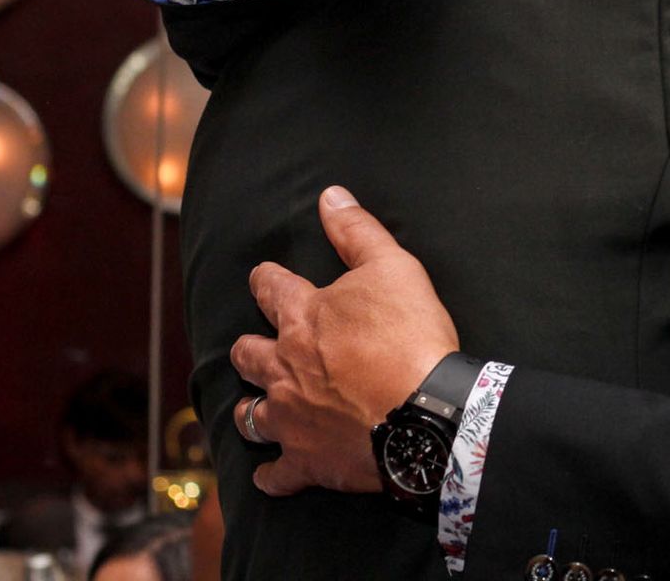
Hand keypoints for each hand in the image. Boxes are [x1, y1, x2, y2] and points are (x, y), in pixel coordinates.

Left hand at [229, 186, 458, 495]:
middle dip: (249, 348)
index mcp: (304, 317)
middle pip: (247, 354)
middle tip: (255, 346)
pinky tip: (272, 473)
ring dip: (251, 409)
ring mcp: (290, 417)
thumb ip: (358, 231)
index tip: (265, 278)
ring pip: (249, 414)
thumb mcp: (394, 268)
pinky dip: (272, 474)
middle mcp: (284, 366)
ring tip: (255, 408)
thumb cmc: (411, 337)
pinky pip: (275, 474)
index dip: (266, 280)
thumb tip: (330, 195)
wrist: (423, 414)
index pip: (270, 288)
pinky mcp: (305, 460)